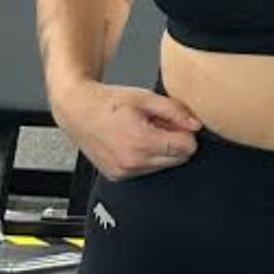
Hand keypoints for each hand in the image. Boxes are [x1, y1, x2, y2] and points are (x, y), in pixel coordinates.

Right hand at [53, 80, 201, 181]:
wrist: (76, 111)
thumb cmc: (108, 102)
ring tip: (144, 131)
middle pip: (178, 159)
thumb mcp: (146, 98)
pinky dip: (147, 157)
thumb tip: (196, 124)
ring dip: (162, 150)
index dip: (187, 133)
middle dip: (175, 141)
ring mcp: (124, 172)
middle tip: (160, 124)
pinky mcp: (117, 176)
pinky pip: (146, 170)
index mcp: (142, 142)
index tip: (178, 122)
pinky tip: (135, 140)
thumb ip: (175, 111)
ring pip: (164, 166)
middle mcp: (133, 162)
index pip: (187, 148)